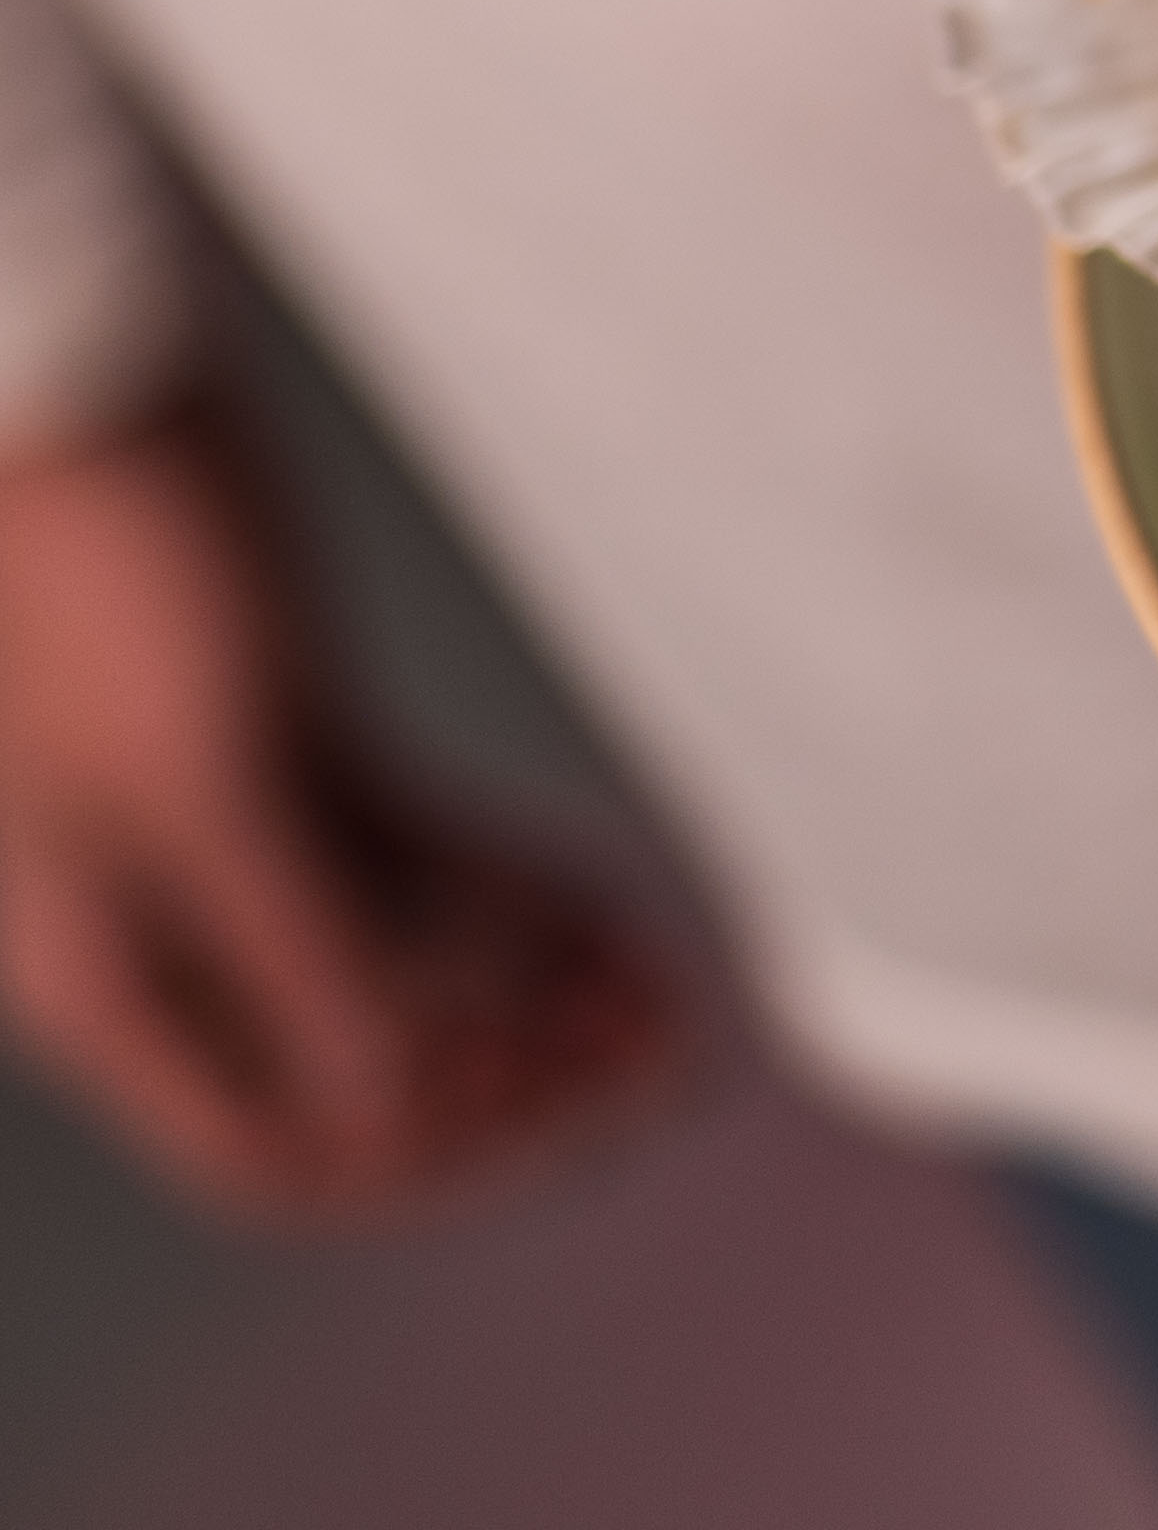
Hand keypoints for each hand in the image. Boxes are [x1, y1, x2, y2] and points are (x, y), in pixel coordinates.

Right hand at [0, 396, 677, 1216]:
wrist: (86, 399)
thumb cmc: (110, 581)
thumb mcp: (209, 786)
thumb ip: (303, 952)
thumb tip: (398, 1103)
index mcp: (112, 978)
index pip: (279, 1149)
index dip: (426, 1161)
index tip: (562, 1130)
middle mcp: (173, 932)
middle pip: (364, 1068)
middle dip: (514, 1081)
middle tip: (658, 1068)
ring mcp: (240, 840)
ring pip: (408, 962)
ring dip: (537, 995)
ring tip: (668, 1010)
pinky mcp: (294, 743)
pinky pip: (419, 861)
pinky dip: (514, 896)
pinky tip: (618, 916)